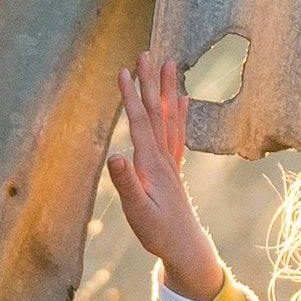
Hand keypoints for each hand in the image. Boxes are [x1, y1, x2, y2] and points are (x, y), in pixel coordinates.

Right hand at [103, 55, 226, 300]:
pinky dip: (179, 113)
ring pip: (167, 117)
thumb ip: (126, 184)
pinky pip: (177, 133)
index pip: (139, 123)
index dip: (131, 96)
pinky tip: (182, 98)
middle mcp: (163, 157)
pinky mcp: (173, 169)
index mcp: (151, 164)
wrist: (186, 247)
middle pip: (155, 112)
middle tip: (147, 53)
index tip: (124, 70)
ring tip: (169, 63)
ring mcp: (170, 161)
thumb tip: (115, 156)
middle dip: (149, 82)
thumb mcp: (137, 212)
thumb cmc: (159, 232)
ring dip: (166, 89)